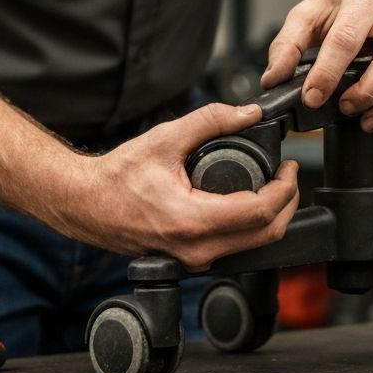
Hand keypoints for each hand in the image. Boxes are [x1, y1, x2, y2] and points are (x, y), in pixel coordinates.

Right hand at [62, 102, 298, 270]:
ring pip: (253, 246)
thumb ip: (211, 121)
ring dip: (272, 217)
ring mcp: (194, 259)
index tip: (288, 166)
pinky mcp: (190, 259)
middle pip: (266, 235)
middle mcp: (196, 249)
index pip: (260, 213)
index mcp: (192, 221)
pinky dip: (251, 227)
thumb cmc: (117, 177)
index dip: (285, 188)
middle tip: (287, 175)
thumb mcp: (166, 139)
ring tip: (273, 185)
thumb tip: (248, 113)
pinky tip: (250, 202)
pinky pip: (234, 248)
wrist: (84, 203)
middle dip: (286, 203)